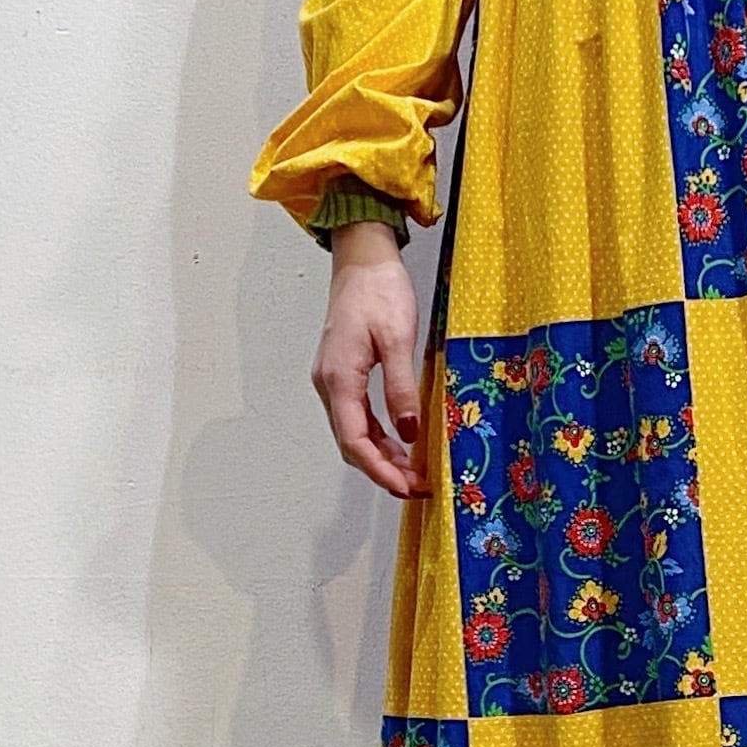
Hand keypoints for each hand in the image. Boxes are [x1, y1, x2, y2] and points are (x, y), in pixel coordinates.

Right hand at [313, 220, 423, 498]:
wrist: (363, 259)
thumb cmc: (380, 291)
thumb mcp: (398, 339)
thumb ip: (401, 387)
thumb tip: (409, 433)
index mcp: (339, 378)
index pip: (354, 441)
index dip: (380, 470)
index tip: (407, 487)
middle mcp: (329, 384)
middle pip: (351, 443)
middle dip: (382, 469)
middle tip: (418, 487)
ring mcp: (333, 379)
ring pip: (354, 432)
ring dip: (381, 455)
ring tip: (414, 472)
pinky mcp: (343, 373)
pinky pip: (357, 415)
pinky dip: (378, 435)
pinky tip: (401, 443)